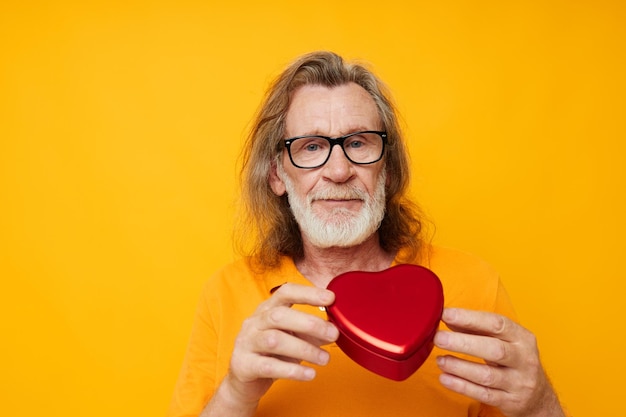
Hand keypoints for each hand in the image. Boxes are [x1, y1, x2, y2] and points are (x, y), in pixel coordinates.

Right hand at [221, 283, 338, 409]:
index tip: (331, 298)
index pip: (285, 292)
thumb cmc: (269, 355)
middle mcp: (254, 323)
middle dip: (310, 323)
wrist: (244, 384)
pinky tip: (309, 374)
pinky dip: (292, 371)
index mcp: (266, 310)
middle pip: (280, 315)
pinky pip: (269, 366)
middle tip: (333, 334)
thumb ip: (310, 333)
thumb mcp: (291, 339)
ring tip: (324, 359)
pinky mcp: (244, 366)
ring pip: (275, 341)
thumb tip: (334, 328)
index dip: (308, 293)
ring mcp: (246, 343)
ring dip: (304, 349)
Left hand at [434, 308, 564, 416]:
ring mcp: (518, 382)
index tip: (446, 314)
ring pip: (487, 375)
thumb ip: (477, 329)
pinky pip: (483, 394)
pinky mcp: (510, 402)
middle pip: (494, 349)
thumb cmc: (514, 361)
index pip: (496, 323)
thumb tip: (448, 318)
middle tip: (439, 338)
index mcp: (522, 337)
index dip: (469, 318)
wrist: (538, 397)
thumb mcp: (504, 341)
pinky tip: (445, 378)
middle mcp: (524, 359)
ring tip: (440, 360)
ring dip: (459, 367)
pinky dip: (461, 386)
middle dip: (463, 343)